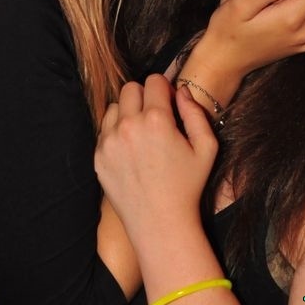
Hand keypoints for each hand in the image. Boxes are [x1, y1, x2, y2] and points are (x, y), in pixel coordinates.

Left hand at [95, 77, 217, 238]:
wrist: (160, 223)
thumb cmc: (187, 186)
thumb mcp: (206, 148)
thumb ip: (195, 112)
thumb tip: (181, 90)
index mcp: (157, 120)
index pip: (154, 80)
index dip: (165, 89)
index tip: (169, 104)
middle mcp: (129, 125)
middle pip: (131, 88)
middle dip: (144, 96)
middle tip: (155, 116)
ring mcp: (110, 141)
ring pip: (115, 106)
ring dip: (128, 112)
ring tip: (141, 133)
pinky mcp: (98, 156)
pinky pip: (104, 129)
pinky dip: (116, 131)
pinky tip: (130, 149)